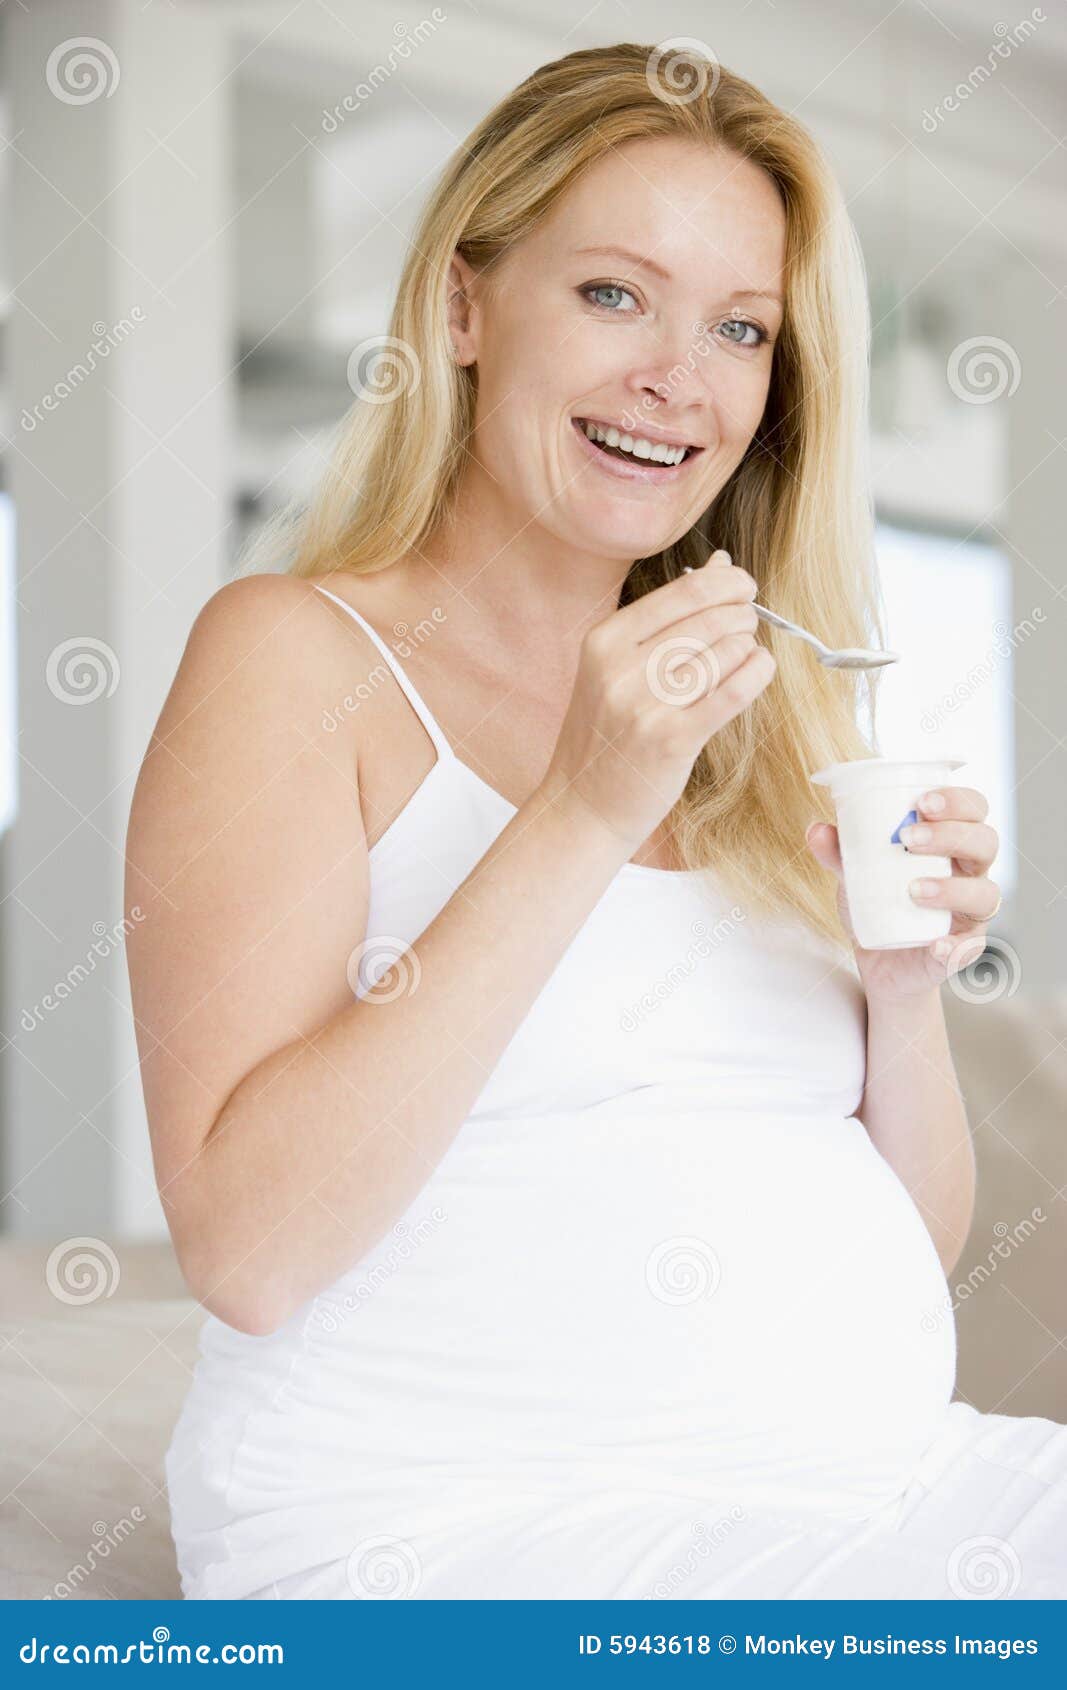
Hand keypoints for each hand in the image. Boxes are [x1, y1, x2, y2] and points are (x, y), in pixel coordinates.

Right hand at [539, 550, 775, 855]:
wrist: (582, 805)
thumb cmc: (607, 733)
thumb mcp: (616, 667)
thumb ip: (667, 617)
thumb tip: (721, 563)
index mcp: (604, 641)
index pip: (683, 592)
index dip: (727, 583)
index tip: (744, 588)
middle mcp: (620, 669)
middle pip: (710, 618)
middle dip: (742, 615)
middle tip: (748, 626)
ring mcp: (645, 705)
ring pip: (726, 652)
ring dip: (748, 649)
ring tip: (743, 658)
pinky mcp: (672, 739)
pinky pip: (733, 691)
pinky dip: (757, 673)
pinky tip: (758, 669)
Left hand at [805, 785, 1000, 1003]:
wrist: (879, 959)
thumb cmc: (878, 902)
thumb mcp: (856, 874)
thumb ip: (840, 852)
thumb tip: (816, 830)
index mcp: (951, 844)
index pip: (973, 810)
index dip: (958, 801)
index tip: (923, 801)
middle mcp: (970, 873)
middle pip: (986, 843)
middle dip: (950, 835)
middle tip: (909, 838)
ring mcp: (971, 913)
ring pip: (985, 894)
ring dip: (953, 888)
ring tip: (913, 889)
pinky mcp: (963, 949)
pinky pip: (969, 948)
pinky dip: (954, 946)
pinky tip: (934, 944)